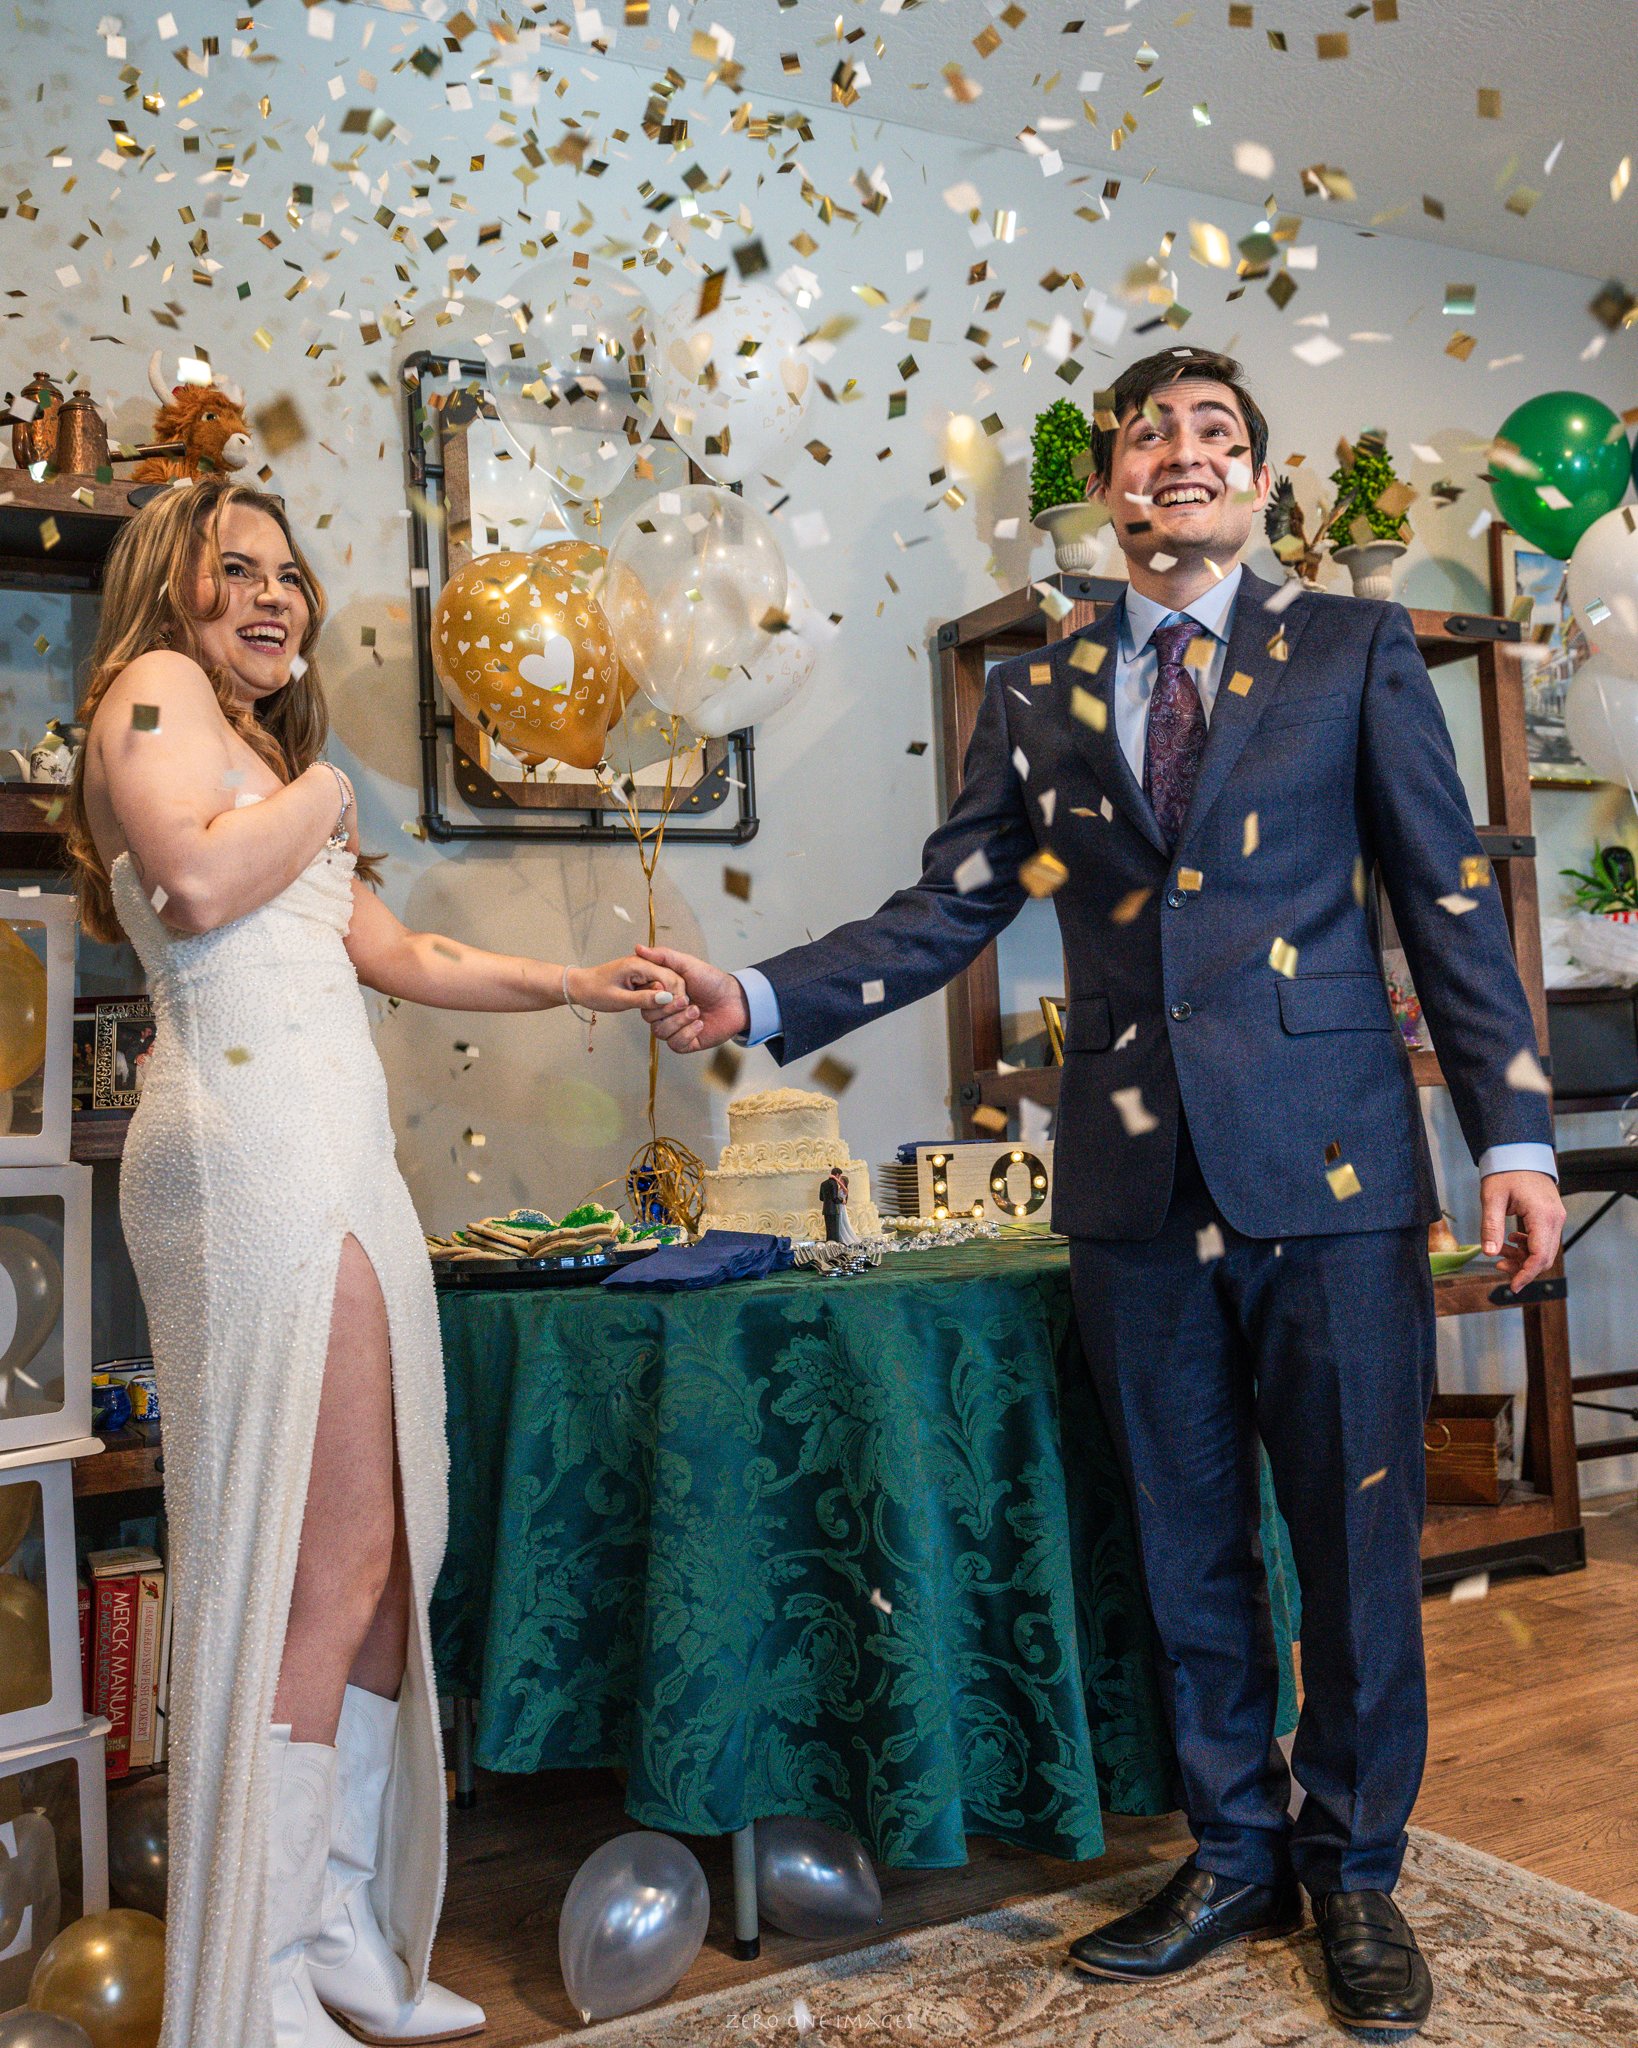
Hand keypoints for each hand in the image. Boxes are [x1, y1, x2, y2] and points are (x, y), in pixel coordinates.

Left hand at [567, 955, 692, 1018]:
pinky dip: (659, 997)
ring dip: (666, 998)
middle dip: (673, 997)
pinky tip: (652, 1006)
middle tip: (662, 1013)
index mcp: (639, 965)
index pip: (670, 978)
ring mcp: (644, 968)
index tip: (670, 1012)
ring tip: (654, 1011)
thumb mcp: (619, 1000)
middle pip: (673, 979)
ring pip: (668, 983)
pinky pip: (659, 985)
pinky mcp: (642, 975)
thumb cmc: (594, 991)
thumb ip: (644, 999)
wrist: (580, 986)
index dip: (674, 996)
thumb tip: (667, 999)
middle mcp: (645, 963)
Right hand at [634, 943, 747, 1052]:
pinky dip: (687, 1034)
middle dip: (668, 1009)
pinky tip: (700, 1024)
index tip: (666, 988)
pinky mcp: (686, 1043)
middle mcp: (665, 1013)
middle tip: (687, 1000)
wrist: (735, 1000)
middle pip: (648, 1017)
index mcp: (662, 995)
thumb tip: (638, 947)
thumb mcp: (687, 964)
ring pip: (660, 1032)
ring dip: (679, 1021)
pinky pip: (675, 1044)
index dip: (652, 996)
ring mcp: (675, 1028)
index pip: (643, 999)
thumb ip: (663, 956)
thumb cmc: (712, 981)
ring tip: (697, 1011)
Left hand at [1479, 1169, 1564, 1293]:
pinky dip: (1527, 1246)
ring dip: (1523, 1257)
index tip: (1512, 1286)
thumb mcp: (1492, 1198)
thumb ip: (1491, 1226)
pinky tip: (1511, 1240)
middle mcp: (1555, 1219)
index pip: (1540, 1256)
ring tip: (1500, 1252)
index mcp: (1543, 1216)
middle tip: (1499, 1267)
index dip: (1526, 1274)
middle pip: (1544, 1257)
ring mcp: (1555, 1218)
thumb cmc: (1505, 1172)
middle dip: (1522, 1267)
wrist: (1518, 1153)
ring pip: (1544, 1250)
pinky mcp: (1551, 1216)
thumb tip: (1488, 1253)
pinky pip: (1543, 1240)